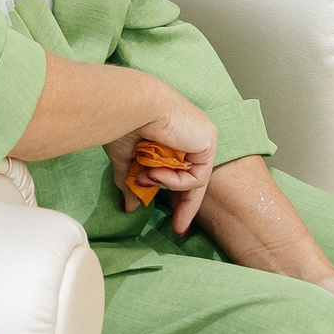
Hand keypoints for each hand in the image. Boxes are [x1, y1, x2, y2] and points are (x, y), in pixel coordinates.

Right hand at [106, 89, 215, 234]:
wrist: (131, 105)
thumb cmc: (124, 123)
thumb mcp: (127, 160)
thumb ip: (132, 182)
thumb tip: (129, 207)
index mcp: (174, 135)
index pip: (181, 171)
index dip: (175, 196)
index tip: (173, 220)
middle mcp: (192, 134)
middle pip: (194, 179)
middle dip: (185, 206)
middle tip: (178, 228)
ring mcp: (202, 137)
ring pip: (193, 180)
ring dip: (166, 186)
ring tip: (145, 177)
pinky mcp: (208, 141)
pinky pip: (196, 177)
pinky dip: (175, 182)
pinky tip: (156, 172)